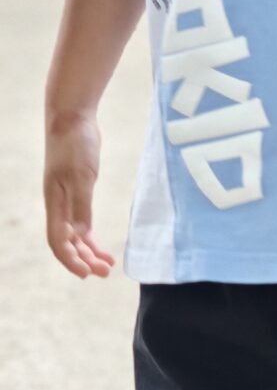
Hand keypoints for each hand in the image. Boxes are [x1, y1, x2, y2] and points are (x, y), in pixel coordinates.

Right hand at [44, 111, 114, 278]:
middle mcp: (58, 205)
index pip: (58, 241)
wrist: (72, 116)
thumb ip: (81, 205)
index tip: (87, 273)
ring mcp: (67, 198)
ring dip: (89, 251)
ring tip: (108, 265)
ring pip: (76, 234)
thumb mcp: (81, 175)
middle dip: (84, 260)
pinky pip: (82, 221)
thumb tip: (80, 235)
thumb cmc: (75, 143)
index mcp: (54, 203)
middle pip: (67, 242)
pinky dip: (91, 235)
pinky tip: (102, 245)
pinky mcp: (78, 190)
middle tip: (105, 273)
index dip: (70, 260)